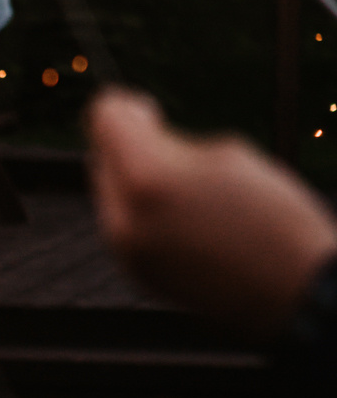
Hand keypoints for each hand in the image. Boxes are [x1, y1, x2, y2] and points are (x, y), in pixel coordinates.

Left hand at [88, 88, 336, 338]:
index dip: (126, 106)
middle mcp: (123, 220)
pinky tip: (189, 220)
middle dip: (129, 146)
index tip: (149, 110)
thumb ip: (172, 141)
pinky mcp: (139, 277)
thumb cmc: (273, 217)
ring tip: (190, 190)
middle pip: (101, 158)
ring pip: (111, 197)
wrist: (297, 291)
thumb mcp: (227, 154)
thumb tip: (140, 135)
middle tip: (173, 147)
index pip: (104, 118)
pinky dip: (146, 216)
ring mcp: (127, 254)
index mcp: (146, 178)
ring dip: (137, 183)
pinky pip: (127, 230)